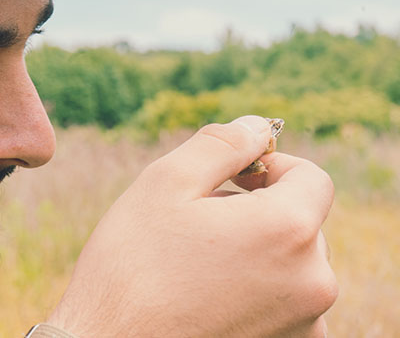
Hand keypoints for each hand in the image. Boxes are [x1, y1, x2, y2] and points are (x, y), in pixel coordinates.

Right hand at [47, 116, 336, 336]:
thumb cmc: (131, 264)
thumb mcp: (166, 182)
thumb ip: (220, 143)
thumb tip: (255, 126)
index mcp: (287, 230)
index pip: (312, 177)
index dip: (271, 166)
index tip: (233, 177)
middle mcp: (312, 282)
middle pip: (302, 222)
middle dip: (259, 210)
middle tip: (199, 222)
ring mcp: (303, 324)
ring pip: (290, 264)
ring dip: (256, 251)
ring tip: (197, 263)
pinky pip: (284, 303)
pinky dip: (255, 290)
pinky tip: (206, 296)